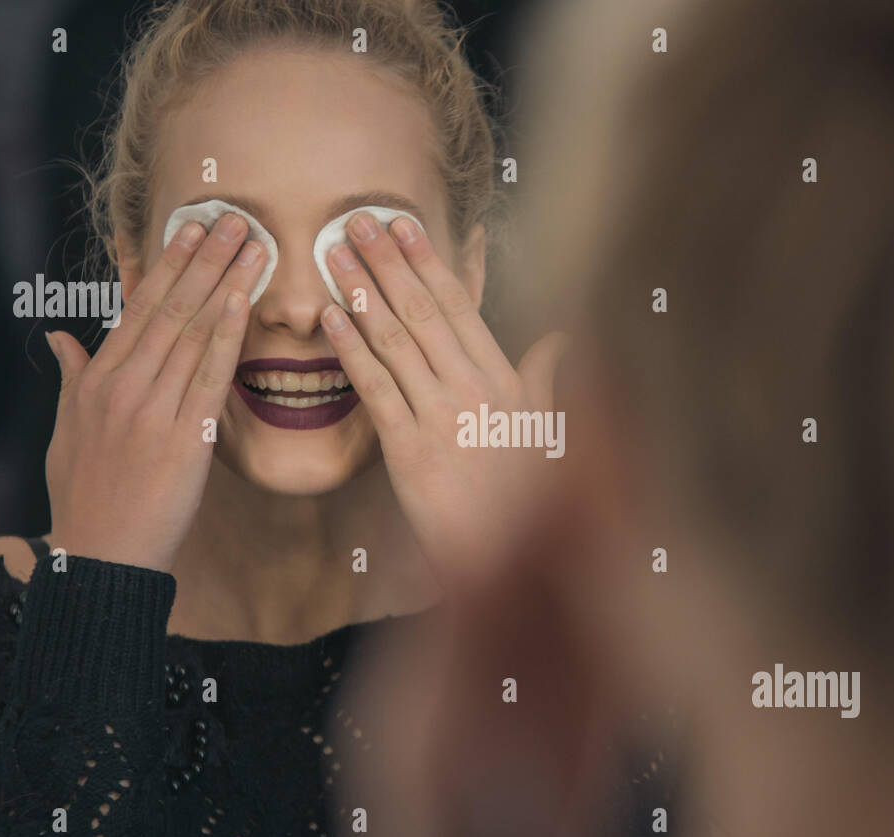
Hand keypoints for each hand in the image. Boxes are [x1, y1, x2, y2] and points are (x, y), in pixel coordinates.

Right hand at [43, 214, 265, 571]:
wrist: (102, 555)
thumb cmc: (86, 494)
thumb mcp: (67, 430)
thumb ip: (72, 378)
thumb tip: (61, 335)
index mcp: (97, 380)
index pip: (137, 306)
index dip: (167, 263)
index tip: (190, 227)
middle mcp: (123, 385)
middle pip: (169, 307)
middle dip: (204, 257)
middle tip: (234, 217)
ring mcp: (151, 409)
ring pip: (192, 331)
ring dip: (225, 282)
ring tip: (253, 244)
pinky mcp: (183, 438)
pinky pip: (209, 375)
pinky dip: (227, 334)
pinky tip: (244, 300)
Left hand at [321, 211, 568, 586]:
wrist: (504, 560)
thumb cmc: (524, 497)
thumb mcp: (547, 434)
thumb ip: (546, 381)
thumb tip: (562, 339)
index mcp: (504, 381)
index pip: (461, 307)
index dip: (428, 263)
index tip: (404, 225)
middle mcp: (474, 391)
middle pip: (423, 312)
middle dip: (388, 262)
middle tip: (355, 220)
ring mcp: (441, 418)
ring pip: (397, 340)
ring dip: (363, 292)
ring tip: (334, 254)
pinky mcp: (410, 450)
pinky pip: (376, 389)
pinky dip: (351, 349)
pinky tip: (330, 318)